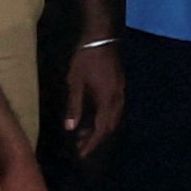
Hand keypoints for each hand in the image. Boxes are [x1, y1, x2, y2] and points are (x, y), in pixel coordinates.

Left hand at [60, 39, 126, 156]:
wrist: (102, 36)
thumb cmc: (86, 58)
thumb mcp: (75, 83)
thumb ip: (74, 107)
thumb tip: (71, 128)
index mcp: (107, 100)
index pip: (101, 129)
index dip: (92, 144)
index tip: (82, 155)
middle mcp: (117, 99)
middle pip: (109, 126)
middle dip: (95, 138)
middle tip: (80, 146)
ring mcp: (120, 92)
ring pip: (112, 118)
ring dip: (99, 128)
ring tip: (83, 133)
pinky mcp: (119, 86)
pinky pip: (113, 109)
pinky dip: (103, 118)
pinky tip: (92, 117)